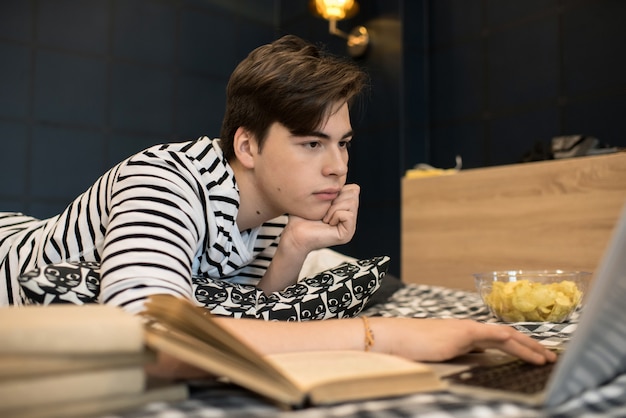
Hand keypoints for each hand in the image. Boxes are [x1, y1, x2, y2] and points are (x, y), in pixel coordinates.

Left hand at [284, 183, 359, 252]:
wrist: (294, 233)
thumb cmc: (301, 216)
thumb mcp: (319, 197)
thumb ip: (332, 188)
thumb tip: (341, 177)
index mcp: (345, 208)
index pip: (353, 189)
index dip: (338, 190)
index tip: (325, 201)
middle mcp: (350, 218)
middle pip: (354, 194)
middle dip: (336, 199)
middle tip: (324, 211)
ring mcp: (350, 227)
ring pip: (352, 203)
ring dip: (334, 208)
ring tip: (324, 217)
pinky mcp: (347, 234)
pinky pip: (348, 215)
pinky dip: (335, 215)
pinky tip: (326, 223)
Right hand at [373, 317, 556, 364]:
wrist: (394, 338)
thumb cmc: (411, 348)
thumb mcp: (440, 354)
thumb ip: (459, 355)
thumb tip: (478, 361)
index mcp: (463, 335)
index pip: (497, 339)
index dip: (519, 346)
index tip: (535, 355)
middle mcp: (468, 330)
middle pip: (507, 335)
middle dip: (530, 345)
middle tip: (551, 357)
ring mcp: (466, 330)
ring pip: (506, 335)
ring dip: (529, 346)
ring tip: (547, 358)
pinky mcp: (463, 334)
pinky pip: (495, 337)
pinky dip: (514, 343)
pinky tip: (528, 352)